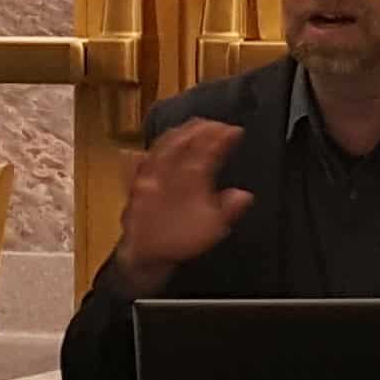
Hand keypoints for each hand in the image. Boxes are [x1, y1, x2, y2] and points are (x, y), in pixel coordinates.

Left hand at [114, 120, 251, 292]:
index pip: (207, 151)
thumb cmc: (180, 242)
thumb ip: (227, 209)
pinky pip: (140, 161)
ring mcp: (148, 176)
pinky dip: (148, 151)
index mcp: (189, 182)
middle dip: (200, 129)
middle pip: (183, 142)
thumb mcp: (212, 229)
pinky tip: (148, 147)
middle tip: (216, 123)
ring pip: (162, 146)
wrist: (144, 255)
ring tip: (191, 126)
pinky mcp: (135, 183)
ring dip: (178, 133)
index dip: (222, 137)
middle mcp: (166, 174)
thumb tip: (244, 195)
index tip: (235, 130)